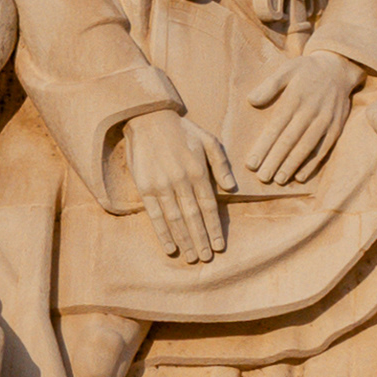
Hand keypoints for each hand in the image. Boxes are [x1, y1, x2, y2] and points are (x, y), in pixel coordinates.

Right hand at [122, 106, 230, 265]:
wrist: (149, 118)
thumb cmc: (183, 131)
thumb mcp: (209, 141)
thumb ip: (221, 165)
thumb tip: (232, 189)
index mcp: (198, 171)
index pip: (209, 207)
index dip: (214, 228)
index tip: (219, 246)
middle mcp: (180, 181)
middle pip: (193, 217)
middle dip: (201, 240)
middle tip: (206, 258)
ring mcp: (161, 185)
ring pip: (175, 219)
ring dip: (184, 240)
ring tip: (192, 257)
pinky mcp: (145, 187)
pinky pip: (155, 215)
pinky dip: (163, 233)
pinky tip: (171, 247)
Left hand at [234, 41, 360, 186]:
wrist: (339, 67)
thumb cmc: (307, 70)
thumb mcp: (287, 69)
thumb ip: (269, 85)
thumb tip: (251, 100)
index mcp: (295, 98)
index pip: (276, 127)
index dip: (263, 146)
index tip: (251, 163)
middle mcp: (310, 112)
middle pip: (290, 140)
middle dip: (275, 160)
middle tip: (262, 177)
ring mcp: (325, 121)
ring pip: (306, 147)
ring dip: (292, 165)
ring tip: (279, 179)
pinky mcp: (336, 128)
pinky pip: (323, 149)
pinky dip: (312, 164)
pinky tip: (300, 176)